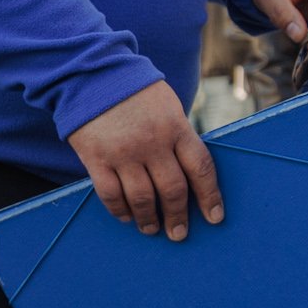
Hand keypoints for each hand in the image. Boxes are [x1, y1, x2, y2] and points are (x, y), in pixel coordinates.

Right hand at [66, 81, 222, 240]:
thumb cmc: (134, 90)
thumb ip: (178, 135)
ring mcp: (123, 152)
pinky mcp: (96, 158)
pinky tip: (126, 216)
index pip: (201, 168)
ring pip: (142, 198)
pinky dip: (120, 210)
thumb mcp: (167, 106)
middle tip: (179, 233)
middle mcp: (152, 143)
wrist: (92, 74)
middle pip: (172, 190)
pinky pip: (110, 194)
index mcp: (175, 127)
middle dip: (178, 216)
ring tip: (152, 229)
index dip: (210, 196)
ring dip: (149, 219)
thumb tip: (189, 171)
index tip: (215, 217)